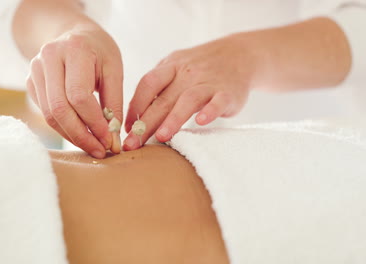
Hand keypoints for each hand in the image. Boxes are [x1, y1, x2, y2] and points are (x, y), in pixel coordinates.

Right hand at [26, 26, 122, 157]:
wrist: (73, 33)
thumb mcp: (114, 69)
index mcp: (74, 50)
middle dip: (81, 135)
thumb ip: (114, 102)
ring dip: (72, 135)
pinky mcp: (30, 82)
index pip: (79, 96)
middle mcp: (48, 58)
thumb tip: (113, 137)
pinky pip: (46, 112)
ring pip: (49, 114)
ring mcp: (35, 70)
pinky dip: (64, 128)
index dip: (94, 122)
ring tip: (93, 146)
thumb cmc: (99, 51)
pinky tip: (81, 133)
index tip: (109, 139)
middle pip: (59, 109)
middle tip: (100, 150)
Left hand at [123, 34, 256, 149]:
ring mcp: (208, 81)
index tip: (126, 129)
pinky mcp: (228, 92)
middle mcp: (187, 72)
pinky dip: (210, 111)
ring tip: (161, 137)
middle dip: (146, 123)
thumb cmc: (200, 69)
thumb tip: (135, 119)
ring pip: (188, 100)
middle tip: (133, 144)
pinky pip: (218, 101)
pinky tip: (201, 122)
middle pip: (163, 98)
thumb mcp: (176, 68)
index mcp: (171, 66)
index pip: (147, 84)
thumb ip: (159, 89)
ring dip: (173, 119)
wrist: (240, 54)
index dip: (134, 106)